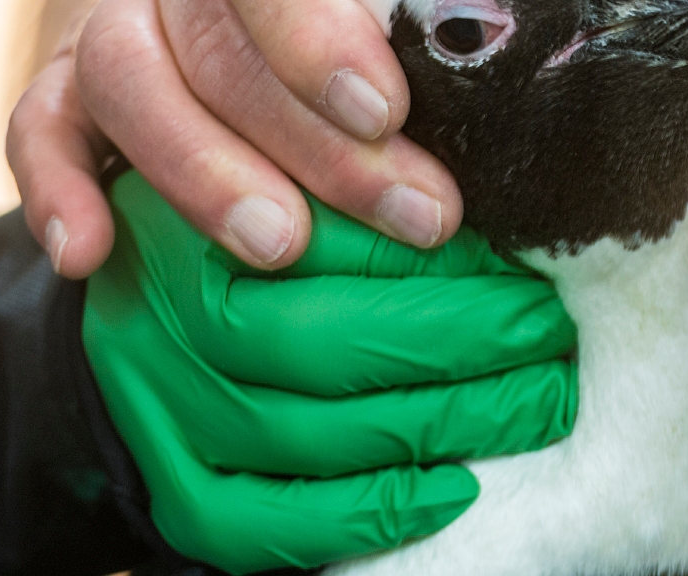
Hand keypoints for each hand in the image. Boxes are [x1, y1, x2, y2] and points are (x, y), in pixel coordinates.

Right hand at [10, 0, 497, 276]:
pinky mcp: (80, 53)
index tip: (387, 112)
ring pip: (124, 72)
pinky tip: (91, 252)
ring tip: (284, 248)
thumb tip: (589, 2)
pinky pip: (41, 114)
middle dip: (312, 140)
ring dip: (200, 171)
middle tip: (410, 219)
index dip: (318, 30)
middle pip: (215, 28)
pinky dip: (56, 183)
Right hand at [85, 170, 577, 572]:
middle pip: (325, 345)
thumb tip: (468, 213)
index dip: (442, 261)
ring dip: (444, 423)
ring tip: (536, 402)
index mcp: (192, 222)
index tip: (525, 268)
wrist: (138, 293)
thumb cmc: (244, 209)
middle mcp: (159, 323)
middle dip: (463, 344)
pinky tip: (457, 486)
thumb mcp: (283, 162)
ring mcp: (160, 415)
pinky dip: (371, 510)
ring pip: (311, 435)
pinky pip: (265, 525)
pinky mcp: (176, 489)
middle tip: (550, 333)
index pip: (330, 242)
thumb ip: (357, 172)